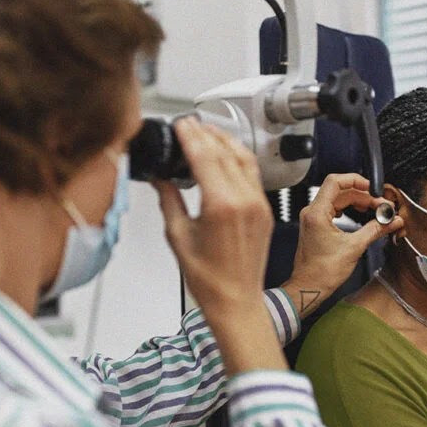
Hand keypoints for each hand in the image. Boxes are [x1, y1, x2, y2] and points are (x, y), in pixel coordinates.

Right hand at [153, 117, 285, 372]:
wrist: (237, 301)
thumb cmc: (209, 280)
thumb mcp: (178, 236)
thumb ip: (170, 201)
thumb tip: (161, 179)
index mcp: (221, 205)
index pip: (205, 156)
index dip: (191, 136)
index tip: (181, 124)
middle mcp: (245, 200)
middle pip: (225, 152)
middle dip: (206, 134)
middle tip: (190, 124)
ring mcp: (259, 204)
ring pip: (245, 159)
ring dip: (226, 141)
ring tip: (208, 132)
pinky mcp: (266, 210)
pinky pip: (254, 174)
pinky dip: (239, 158)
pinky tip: (227, 155)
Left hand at [283, 173, 403, 317]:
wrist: (309, 287)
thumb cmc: (322, 272)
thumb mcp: (354, 247)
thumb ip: (375, 230)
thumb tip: (392, 221)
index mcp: (317, 213)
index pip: (335, 181)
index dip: (356, 180)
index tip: (372, 188)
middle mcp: (312, 212)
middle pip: (340, 191)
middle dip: (362, 195)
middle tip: (380, 206)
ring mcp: (312, 219)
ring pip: (337, 200)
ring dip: (357, 202)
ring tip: (374, 210)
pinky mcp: (316, 226)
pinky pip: (333, 209)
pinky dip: (349, 209)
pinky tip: (360, 215)